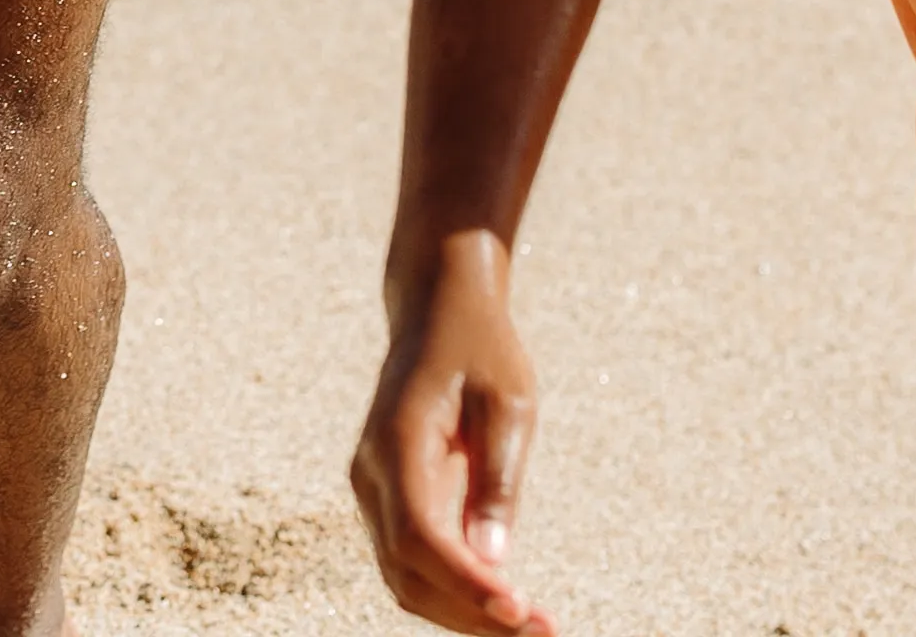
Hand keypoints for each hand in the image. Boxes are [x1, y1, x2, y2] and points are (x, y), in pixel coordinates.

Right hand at [350, 235, 549, 632]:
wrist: (438, 310)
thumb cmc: (481, 350)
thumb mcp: (508, 403)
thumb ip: (498, 481)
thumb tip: (493, 562)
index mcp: (396, 440)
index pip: (420, 535)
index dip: (465, 583)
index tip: (520, 610)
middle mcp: (372, 473)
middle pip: (407, 571)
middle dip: (471, 614)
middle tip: (544, 630)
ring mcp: (374, 488)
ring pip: (405, 577)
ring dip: (463, 612)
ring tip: (532, 624)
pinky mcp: (389, 498)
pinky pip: (412, 562)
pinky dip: (454, 591)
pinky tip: (504, 600)